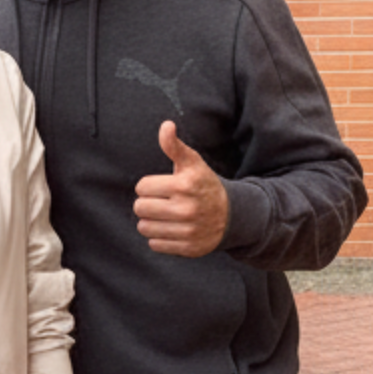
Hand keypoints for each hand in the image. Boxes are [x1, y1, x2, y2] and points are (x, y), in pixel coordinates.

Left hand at [133, 120, 228, 257]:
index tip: (163, 187)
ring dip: (151, 221)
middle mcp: (186, 209)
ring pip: (144, 227)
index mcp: (184, 185)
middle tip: (162, 202)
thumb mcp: (192, 163)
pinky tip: (172, 229)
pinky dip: (159, 237)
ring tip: (166, 215)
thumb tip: (166, 125)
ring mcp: (188, 231)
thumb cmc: (204, 185)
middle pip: (140, 208)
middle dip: (147, 203)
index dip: (149, 186)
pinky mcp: (188, 248)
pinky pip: (154, 244)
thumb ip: (174, 146)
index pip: (141, 187)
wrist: (232, 215)